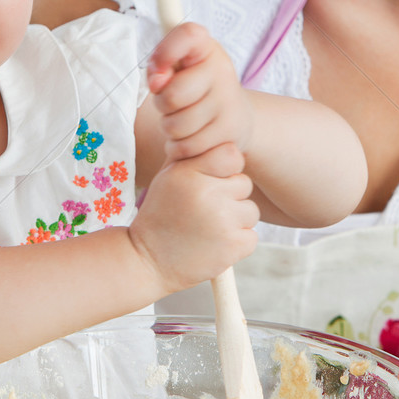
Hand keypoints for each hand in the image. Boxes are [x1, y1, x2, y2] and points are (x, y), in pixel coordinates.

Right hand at [128, 143, 258, 291]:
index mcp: (189, 172)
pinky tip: (214, 245)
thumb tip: (221, 136)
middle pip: (244, 184)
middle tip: (204, 211)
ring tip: (208, 229)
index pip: (232, 155)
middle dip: (229, 197)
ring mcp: (222, 221)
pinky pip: (252, 236)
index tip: (212, 182)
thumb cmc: (160, 215)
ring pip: (251, 211)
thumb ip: (194, 156)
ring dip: (235, 221)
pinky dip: (237, 242)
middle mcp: (207, 193)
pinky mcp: (233, 246)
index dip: (225, 169)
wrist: (146, 261)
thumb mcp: (168, 177)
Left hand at [147, 23, 252, 161]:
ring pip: (177, 126)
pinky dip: (181, 148)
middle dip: (162, 105)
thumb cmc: (195, 88)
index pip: (188, 34)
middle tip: (171, 105)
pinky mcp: (231, 132)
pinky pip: (188, 147)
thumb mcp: (178, 69)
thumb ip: (160, 67)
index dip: (165, 52)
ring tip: (182, 121)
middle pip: (172, 95)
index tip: (158, 68)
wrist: (236, 117)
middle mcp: (222, 70)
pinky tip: (190, 138)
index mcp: (206, 47)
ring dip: (170, 130)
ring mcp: (229, 102)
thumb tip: (157, 82)